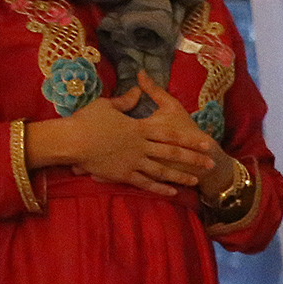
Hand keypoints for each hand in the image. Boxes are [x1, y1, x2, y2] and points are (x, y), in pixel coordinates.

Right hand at [26, 74, 215, 197]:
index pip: (171, 134)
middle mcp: (141, 146)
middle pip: (172, 153)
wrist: (72, 141)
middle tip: (210, 163)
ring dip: (180, 176)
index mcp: (140, 128)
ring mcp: (134, 162)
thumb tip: (137, 91)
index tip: (206, 142)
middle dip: (193, 159)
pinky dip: (160, 188)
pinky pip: (145, 183)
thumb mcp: (107, 105)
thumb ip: (126, 100)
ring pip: (162, 171)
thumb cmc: (87, 120)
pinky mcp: (123, 175)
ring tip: (196, 181)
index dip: (190, 139)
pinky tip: (172, 192)